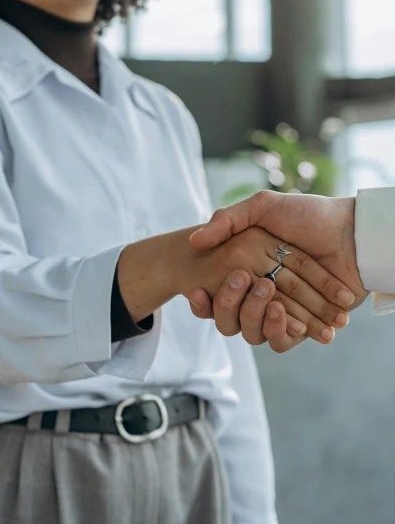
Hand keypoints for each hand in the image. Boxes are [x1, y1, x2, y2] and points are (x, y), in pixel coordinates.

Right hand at [186, 225, 351, 344]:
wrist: (353, 234)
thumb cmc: (309, 215)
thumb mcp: (263, 206)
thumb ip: (227, 219)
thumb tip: (195, 241)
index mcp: (250, 266)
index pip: (218, 289)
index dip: (204, 296)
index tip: (195, 290)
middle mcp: (263, 289)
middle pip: (231, 314)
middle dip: (229, 304)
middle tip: (241, 282)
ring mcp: (284, 309)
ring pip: (254, 331)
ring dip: (256, 319)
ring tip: (270, 302)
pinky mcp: (305, 325)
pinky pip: (283, 340)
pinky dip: (281, 332)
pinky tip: (286, 318)